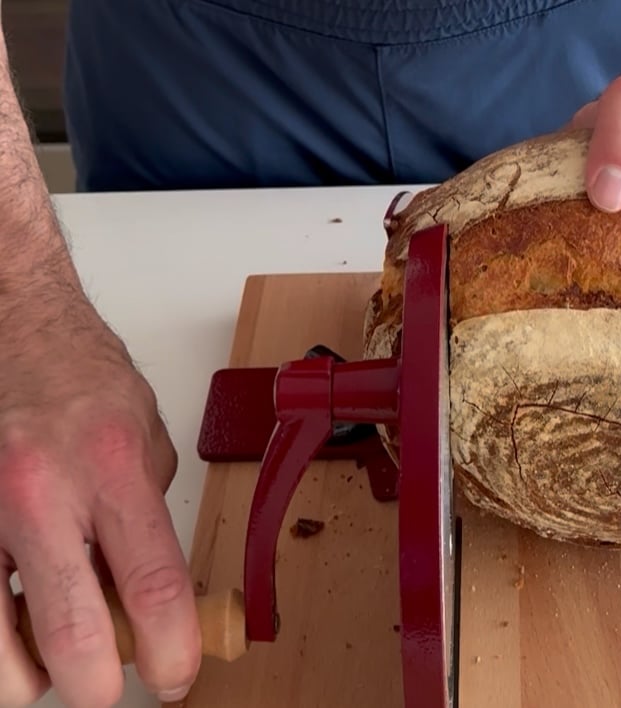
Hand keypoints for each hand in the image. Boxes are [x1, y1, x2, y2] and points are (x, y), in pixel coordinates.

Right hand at [0, 292, 199, 706]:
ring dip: (26, 672)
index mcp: (111, 466)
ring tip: (44, 648)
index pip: (152, 586)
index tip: (174, 679)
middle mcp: (39, 491)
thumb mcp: (145, 438)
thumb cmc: (78, 377)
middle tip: (102, 682)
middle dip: (93, 687)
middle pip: (69, 637)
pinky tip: (9, 606)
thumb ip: (146, 519)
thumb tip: (153, 599)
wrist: (10, 326)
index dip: (171, 652)